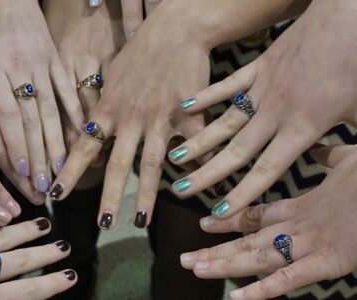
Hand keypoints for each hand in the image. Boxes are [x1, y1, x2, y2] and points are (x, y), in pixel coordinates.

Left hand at [0, 0, 83, 201]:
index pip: (6, 114)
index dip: (16, 144)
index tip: (22, 172)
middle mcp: (20, 67)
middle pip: (31, 118)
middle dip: (37, 154)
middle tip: (42, 184)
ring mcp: (42, 63)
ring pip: (52, 108)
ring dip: (57, 142)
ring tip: (62, 170)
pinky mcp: (57, 58)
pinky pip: (68, 89)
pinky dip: (76, 114)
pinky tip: (82, 136)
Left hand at [49, 4, 209, 228]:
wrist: (176, 29)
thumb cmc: (139, 52)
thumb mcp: (110, 79)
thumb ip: (101, 112)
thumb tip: (92, 147)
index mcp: (108, 109)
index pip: (82, 147)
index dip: (68, 173)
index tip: (54, 195)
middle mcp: (131, 118)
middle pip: (117, 164)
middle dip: (108, 197)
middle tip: (102, 225)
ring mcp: (160, 119)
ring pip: (151, 163)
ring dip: (146, 196)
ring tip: (139, 222)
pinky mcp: (188, 116)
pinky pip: (192, 147)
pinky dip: (195, 166)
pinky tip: (194, 187)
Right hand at [168, 0, 356, 218]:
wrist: (346, 19)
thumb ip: (347, 146)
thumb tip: (344, 166)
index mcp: (303, 127)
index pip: (267, 170)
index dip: (242, 193)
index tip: (219, 212)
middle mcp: (276, 113)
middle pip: (236, 151)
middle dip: (207, 174)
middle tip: (180, 190)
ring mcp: (263, 88)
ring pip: (225, 121)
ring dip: (199, 141)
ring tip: (173, 157)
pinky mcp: (258, 67)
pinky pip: (227, 86)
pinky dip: (206, 97)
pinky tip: (185, 107)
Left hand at [180, 144, 356, 298]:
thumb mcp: (349, 161)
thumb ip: (328, 159)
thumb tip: (318, 148)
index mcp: (303, 205)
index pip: (255, 215)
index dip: (229, 222)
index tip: (204, 225)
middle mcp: (298, 226)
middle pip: (247, 241)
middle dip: (215, 252)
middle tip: (185, 259)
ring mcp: (311, 245)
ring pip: (258, 257)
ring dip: (224, 266)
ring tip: (195, 269)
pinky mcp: (329, 263)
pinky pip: (289, 279)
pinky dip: (262, 290)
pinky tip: (237, 298)